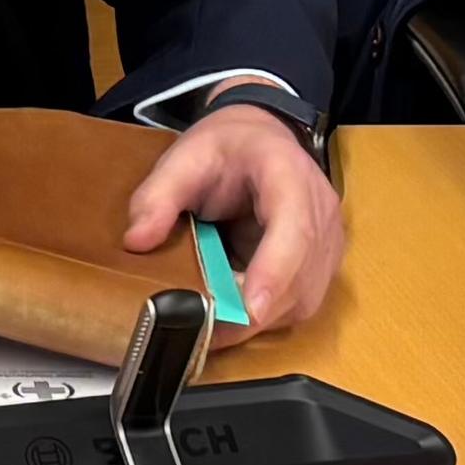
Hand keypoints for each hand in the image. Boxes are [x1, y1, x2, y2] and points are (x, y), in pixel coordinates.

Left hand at [121, 104, 345, 328]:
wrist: (260, 139)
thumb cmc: (226, 148)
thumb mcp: (183, 159)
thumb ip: (157, 196)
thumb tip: (137, 241)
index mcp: (289, 176)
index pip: (294, 229)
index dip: (274, 272)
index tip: (248, 308)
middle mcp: (320, 213)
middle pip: (300, 277)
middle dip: (252, 310)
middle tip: (203, 325)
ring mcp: (327, 242)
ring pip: (301, 299)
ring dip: (257, 318)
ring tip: (211, 320)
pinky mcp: (319, 266)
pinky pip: (297, 304)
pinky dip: (263, 316)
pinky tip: (230, 311)